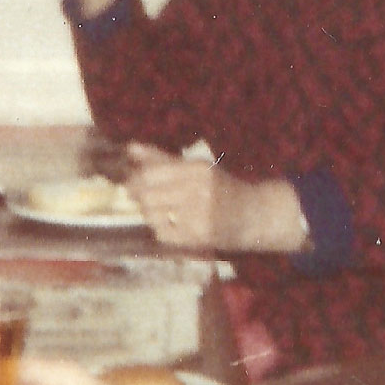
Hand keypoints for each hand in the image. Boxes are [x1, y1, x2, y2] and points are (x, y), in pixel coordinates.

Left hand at [125, 148, 308, 253]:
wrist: (254, 216)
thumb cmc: (221, 189)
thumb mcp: (196, 168)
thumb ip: (162, 158)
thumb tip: (131, 148)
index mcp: (197, 169)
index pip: (151, 174)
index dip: (135, 179)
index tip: (131, 183)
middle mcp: (198, 191)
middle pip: (148, 196)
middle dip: (140, 198)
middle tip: (142, 199)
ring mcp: (198, 216)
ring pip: (153, 215)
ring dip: (151, 214)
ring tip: (163, 212)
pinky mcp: (198, 237)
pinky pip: (163, 234)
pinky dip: (162, 230)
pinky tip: (174, 226)